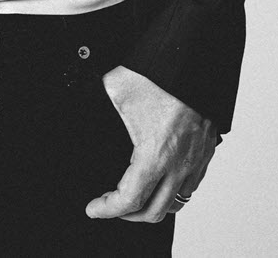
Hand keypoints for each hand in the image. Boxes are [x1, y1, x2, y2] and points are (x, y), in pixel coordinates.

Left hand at [85, 66, 216, 222]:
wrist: (195, 62)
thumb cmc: (159, 75)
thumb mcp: (115, 90)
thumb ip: (91, 101)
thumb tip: (71, 97)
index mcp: (155, 155)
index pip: (130, 200)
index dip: (107, 210)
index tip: (93, 208)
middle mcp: (179, 165)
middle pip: (154, 212)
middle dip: (127, 215)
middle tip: (108, 206)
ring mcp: (195, 162)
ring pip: (176, 203)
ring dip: (152, 206)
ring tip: (132, 198)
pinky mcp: (205, 154)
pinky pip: (189, 187)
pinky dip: (170, 192)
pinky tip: (156, 181)